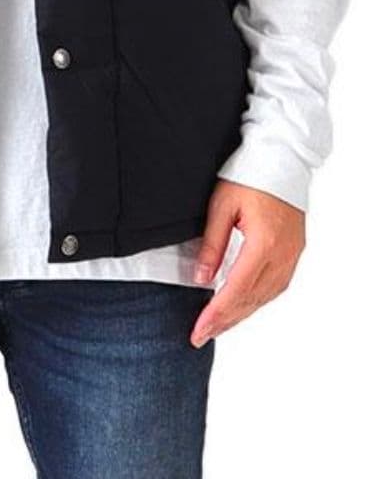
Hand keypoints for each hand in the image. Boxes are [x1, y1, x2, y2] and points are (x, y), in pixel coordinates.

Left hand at [190, 179, 305, 347]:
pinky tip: (240, 305)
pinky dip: (255, 299)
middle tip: (200, 336)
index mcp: (264, 243)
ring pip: (265, 297)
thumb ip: (211, 245)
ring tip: (217, 326)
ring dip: (240, 314)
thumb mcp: (221, 206)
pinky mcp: (295, 251)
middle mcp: (283, 254)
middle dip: (224, 321)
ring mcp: (293, 255)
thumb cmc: (248, 174)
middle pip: (251, 299)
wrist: (282, 157)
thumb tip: (200, 279)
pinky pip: (275, 286)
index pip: (235, 289)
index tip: (198, 330)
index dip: (215, 313)